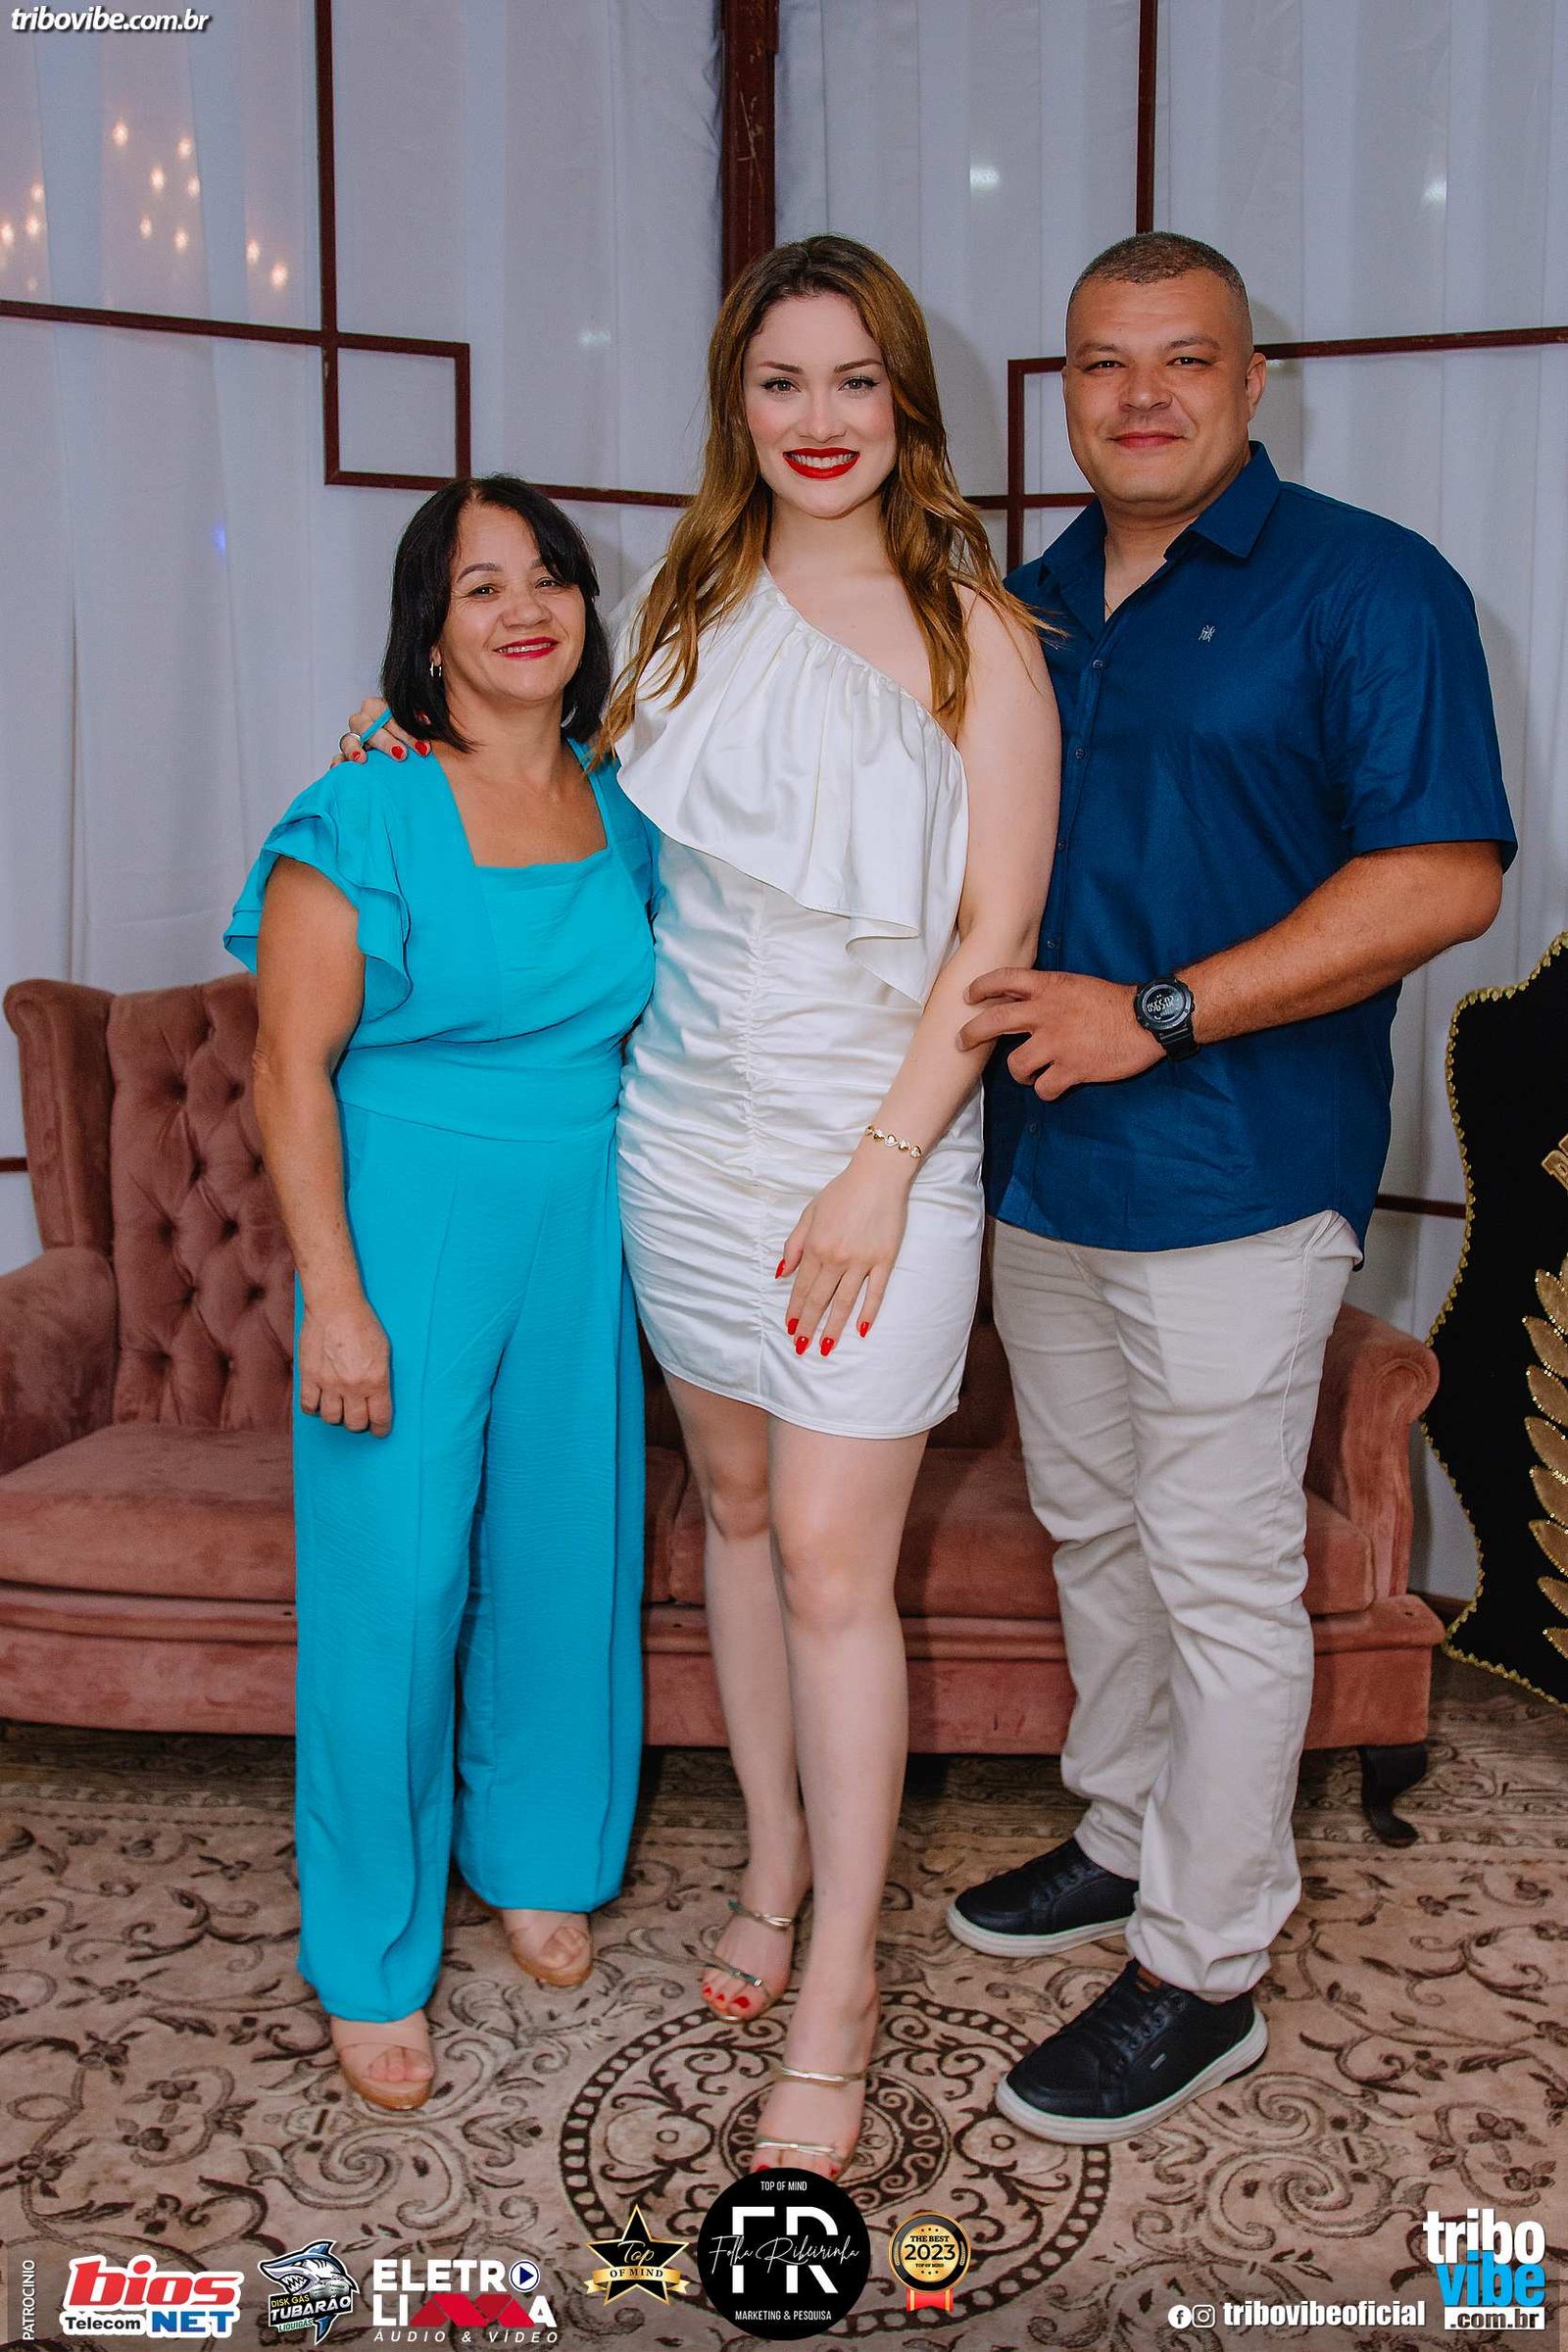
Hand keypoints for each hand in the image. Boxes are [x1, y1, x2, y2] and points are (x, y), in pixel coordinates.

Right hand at [298, 1295, 392, 1433]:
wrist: (335, 1307)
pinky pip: (308, 1406)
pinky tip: (319, 1401)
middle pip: (354, 1423)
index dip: (380, 1429)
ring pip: (331, 1418)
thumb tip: (378, 1396)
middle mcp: (352, 1387)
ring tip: (339, 1406)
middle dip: (359, 1422)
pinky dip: (314, 1408)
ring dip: (337, 1416)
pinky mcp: (308, 1377)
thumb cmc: (363, 1324)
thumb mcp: (383, 1351)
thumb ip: (381, 1377)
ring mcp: (328, 1384)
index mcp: (376, 1381)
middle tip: (358, 1414)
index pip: (379, 1418)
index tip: (379, 1430)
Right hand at [332, 697, 423, 767]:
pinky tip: (339, 768)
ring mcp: (353, 738)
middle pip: (368, 728)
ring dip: (354, 749)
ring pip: (348, 740)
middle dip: (386, 742)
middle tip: (401, 755)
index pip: (390, 717)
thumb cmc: (409, 735)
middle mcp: (363, 721)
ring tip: (361, 759)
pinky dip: (339, 762)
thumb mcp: (416, 724)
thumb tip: (426, 720)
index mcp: (379, 707)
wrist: (403, 751)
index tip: (423, 748)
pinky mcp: (347, 755)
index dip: (407, 733)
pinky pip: (339, 757)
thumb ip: (419, 719)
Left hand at [777, 1145, 912, 1353]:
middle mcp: (836, 1258)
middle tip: (801, 1347)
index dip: (794, 1309)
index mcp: (815, 1247)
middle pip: (819, 1299)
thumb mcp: (809, 1213)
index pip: (801, 1287)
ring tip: (826, 1346)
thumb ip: (794, 1244)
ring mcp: (862, 1261)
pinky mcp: (884, 1260)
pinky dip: (868, 1312)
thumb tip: (781, 1273)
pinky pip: (876, 1292)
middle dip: (808, 1325)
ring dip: (834, 1326)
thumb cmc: (841, 1193)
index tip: (789, 1327)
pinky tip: (861, 1329)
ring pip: (844, 1302)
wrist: (877, 1176)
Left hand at [958, 967, 1162, 1097]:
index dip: (981, 986)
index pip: (1005, 979)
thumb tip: (1023, 1001)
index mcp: (1050, 987)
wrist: (1146, 1020)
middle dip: (972, 1033)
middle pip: (994, 1021)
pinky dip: (1046, 1090)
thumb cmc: (1114, 1003)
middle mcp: (1046, 1013)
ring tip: (1031, 1073)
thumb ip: (1049, 993)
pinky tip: (1055, 1086)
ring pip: (1016, 1065)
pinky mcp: (1071, 1069)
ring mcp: (1056, 1042)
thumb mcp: (1077, 985)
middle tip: (962, 1041)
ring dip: (1020, 1073)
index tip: (968, 996)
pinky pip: (1043, 1088)